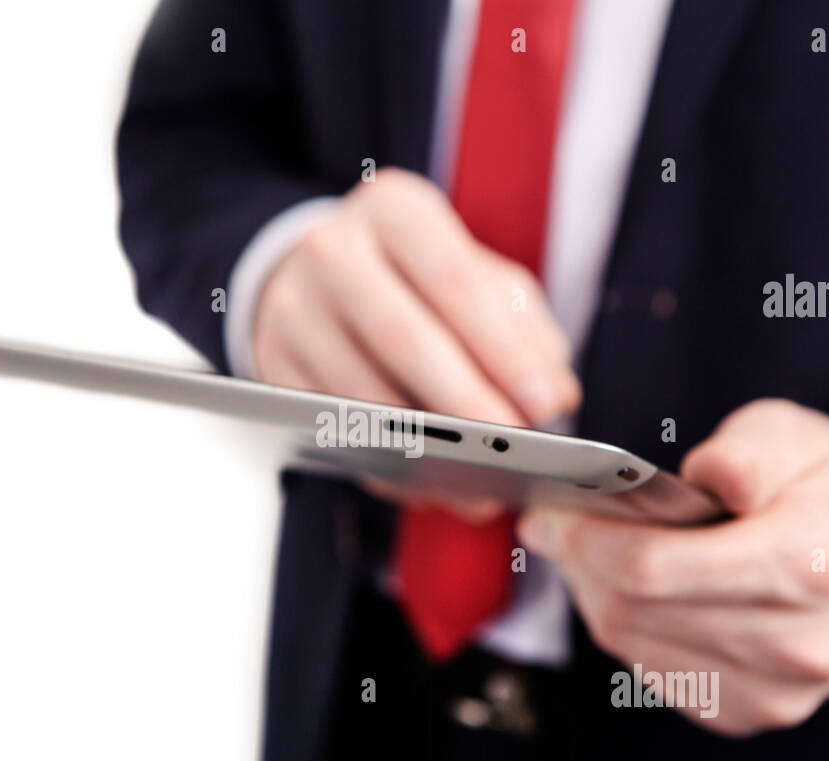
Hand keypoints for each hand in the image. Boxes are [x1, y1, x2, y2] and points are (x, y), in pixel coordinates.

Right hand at [252, 168, 580, 516]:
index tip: (545, 405)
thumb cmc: (417, 279)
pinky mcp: (272, 365)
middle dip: (465, 401)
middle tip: (513, 449)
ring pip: (363, 394)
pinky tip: (430, 482)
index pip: (455, 282)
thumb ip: (524, 329)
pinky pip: (335, 430)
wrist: (316, 276)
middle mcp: (333, 249)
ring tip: (481, 480)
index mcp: (395, 211)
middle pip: (404, 337)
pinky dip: (388, 466)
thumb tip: (555, 396)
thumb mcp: (476, 276)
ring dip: (426, 447)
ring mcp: (293, 308)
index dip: (503, 349)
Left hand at [517, 399, 828, 736]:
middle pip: (635, 611)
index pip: (657, 568)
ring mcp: (775, 691)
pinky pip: (652, 671)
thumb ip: (743, 451)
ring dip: (592, 594)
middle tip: (547, 526)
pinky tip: (620, 589)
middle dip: (576, 563)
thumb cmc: (827, 491)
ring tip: (579, 551)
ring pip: (633, 645)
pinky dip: (623, 628)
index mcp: (812, 564)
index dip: (585, 540)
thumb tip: (697, 477)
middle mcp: (797, 643)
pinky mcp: (750, 713)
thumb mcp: (794, 436)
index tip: (545, 513)